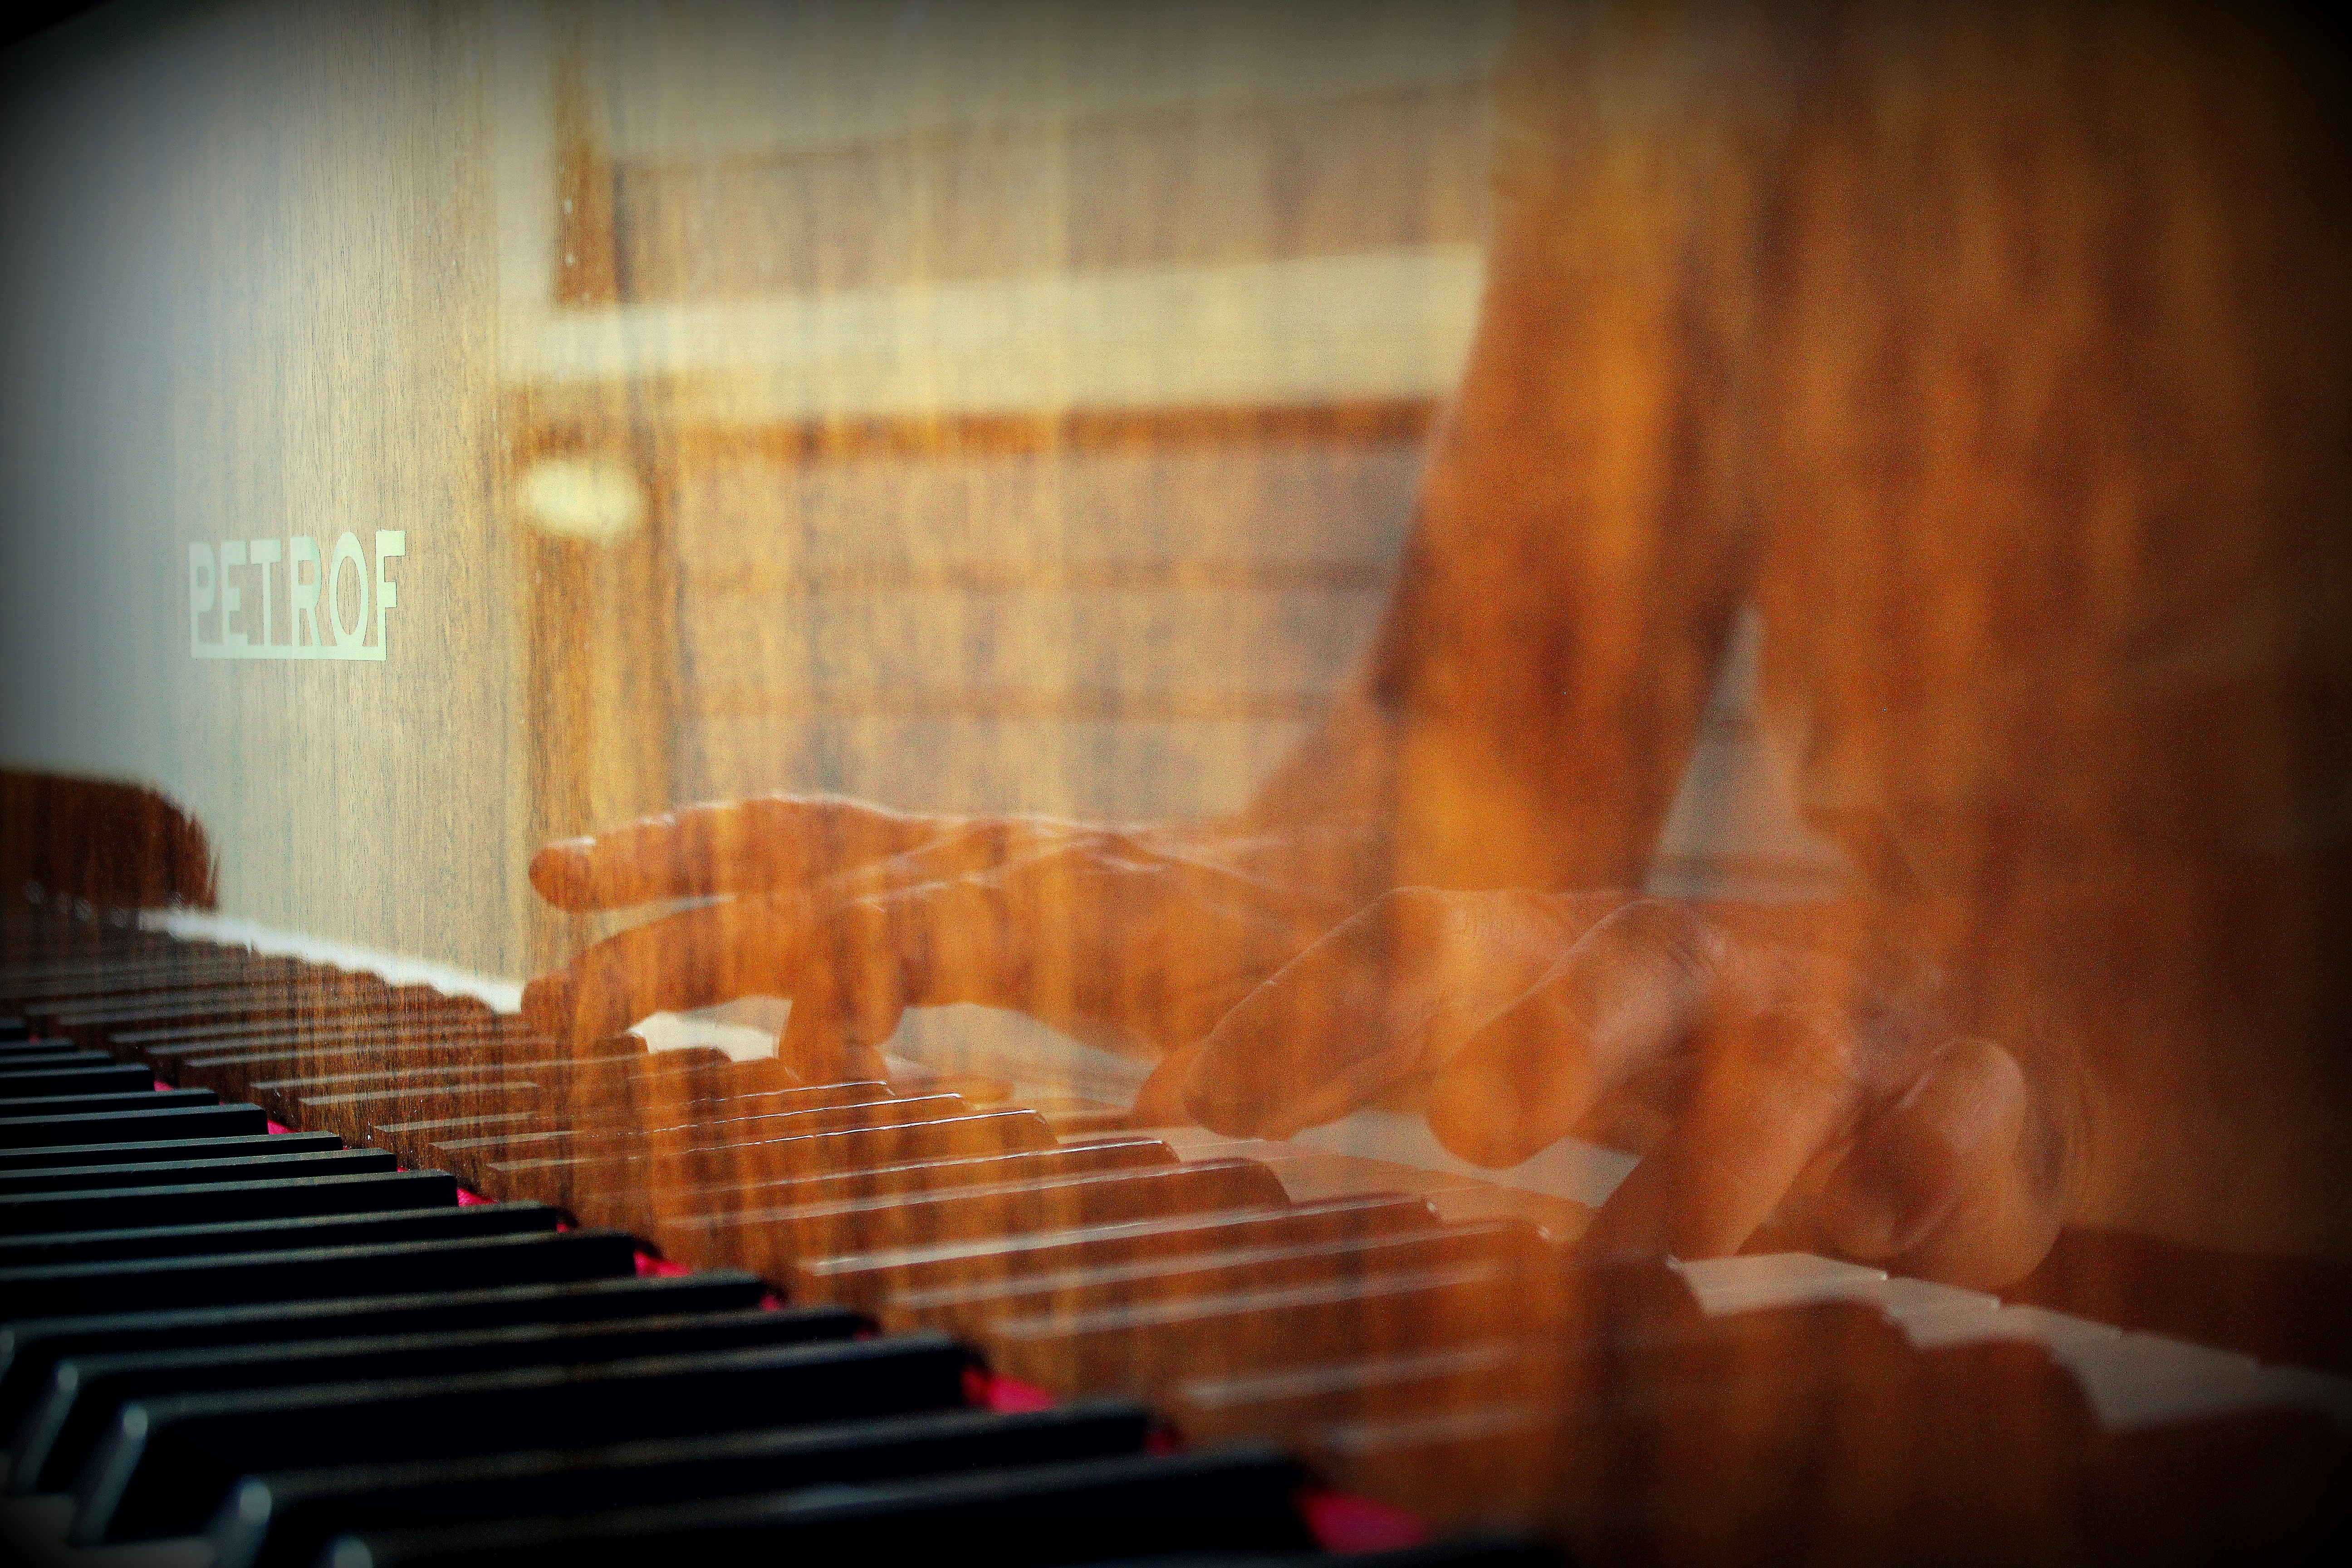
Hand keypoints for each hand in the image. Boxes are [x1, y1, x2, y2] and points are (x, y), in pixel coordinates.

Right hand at [524, 794, 1359, 1082]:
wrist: (1393, 824)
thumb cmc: (1366, 934)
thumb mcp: (1330, 1001)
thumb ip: (1265, 1053)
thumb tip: (1173, 1115)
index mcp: (1059, 893)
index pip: (870, 929)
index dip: (766, 982)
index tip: (673, 1043)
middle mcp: (1002, 853)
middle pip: (801, 861)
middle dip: (668, 908)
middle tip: (548, 964)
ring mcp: (989, 848)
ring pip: (805, 838)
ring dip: (682, 862)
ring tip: (556, 876)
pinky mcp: (991, 864)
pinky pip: (845, 864)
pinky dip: (757, 892)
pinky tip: (714, 955)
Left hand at [1149, 888, 2076, 1287]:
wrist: (1911, 1028)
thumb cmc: (1667, 1060)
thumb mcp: (1500, 1042)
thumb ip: (1347, 1053)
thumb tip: (1144, 1097)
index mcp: (1556, 948)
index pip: (1414, 953)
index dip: (1300, 1025)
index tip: (1173, 1108)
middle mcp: (1690, 971)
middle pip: (1614, 966)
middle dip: (1547, 1035)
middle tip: (1473, 1128)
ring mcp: (1834, 1019)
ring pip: (1795, 1049)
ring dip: (1729, 1144)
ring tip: (1654, 1247)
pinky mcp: (1965, 1090)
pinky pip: (1970, 1109)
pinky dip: (1944, 1162)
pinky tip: (1893, 1239)